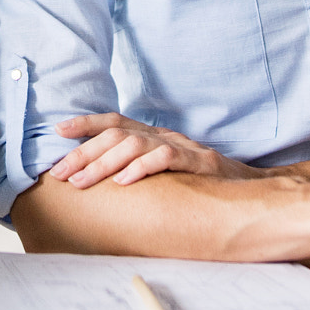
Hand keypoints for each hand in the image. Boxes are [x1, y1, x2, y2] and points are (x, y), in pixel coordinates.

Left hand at [47, 112, 261, 187]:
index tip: (57, 131)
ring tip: (81, 181)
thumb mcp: (166, 173)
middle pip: (117, 134)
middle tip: (59, 173)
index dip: (85, 123)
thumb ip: (139, 169)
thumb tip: (99, 181)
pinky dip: (141, 168)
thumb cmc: (201, 185)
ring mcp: (184, 147)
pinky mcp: (201, 163)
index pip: (115, 121)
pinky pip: (166, 159)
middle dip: (83, 152)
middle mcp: (165, 136)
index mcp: (155, 136)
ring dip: (103, 163)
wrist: (252, 189)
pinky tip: (123, 183)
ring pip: (135, 144)